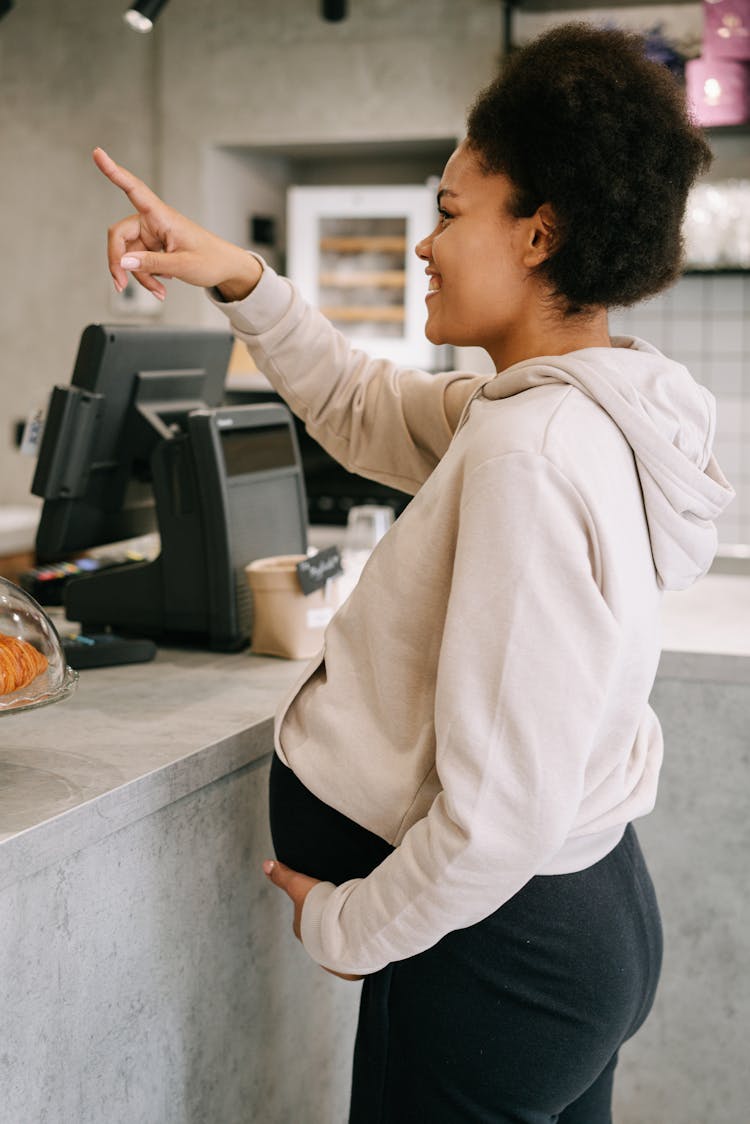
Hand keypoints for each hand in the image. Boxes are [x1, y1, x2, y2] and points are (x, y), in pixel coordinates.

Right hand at [92, 147, 261, 301]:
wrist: (227, 268)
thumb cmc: (211, 261)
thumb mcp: (183, 265)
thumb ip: (152, 264)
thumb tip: (123, 262)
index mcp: (163, 216)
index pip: (134, 189)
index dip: (114, 172)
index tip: (97, 153)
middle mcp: (153, 221)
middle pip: (119, 236)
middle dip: (119, 262)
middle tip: (121, 286)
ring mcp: (152, 235)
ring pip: (129, 255)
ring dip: (139, 276)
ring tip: (159, 292)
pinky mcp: (153, 247)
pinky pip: (139, 262)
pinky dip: (146, 276)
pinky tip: (160, 287)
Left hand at [262, 859, 362, 981]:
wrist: (343, 929)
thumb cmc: (319, 908)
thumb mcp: (298, 885)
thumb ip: (283, 875)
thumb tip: (266, 864)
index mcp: (302, 930)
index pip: (306, 918)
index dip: (315, 908)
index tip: (327, 899)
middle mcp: (313, 948)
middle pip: (321, 933)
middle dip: (329, 924)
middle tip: (343, 910)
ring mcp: (331, 960)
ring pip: (337, 947)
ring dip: (344, 939)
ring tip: (356, 924)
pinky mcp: (348, 970)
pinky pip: (352, 961)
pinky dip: (357, 953)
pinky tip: (364, 943)